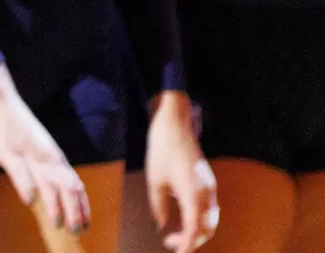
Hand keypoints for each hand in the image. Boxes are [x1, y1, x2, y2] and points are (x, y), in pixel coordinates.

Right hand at [0, 63, 90, 234]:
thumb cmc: (15, 124)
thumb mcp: (36, 145)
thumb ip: (45, 165)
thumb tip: (55, 187)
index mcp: (53, 155)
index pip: (74, 183)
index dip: (82, 204)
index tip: (87, 223)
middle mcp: (46, 155)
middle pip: (66, 186)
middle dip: (74, 210)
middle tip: (77, 230)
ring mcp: (27, 153)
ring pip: (47, 181)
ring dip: (54, 204)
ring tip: (58, 223)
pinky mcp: (7, 151)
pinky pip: (19, 171)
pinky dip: (26, 187)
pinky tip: (29, 201)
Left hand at [146, 92, 217, 251]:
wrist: (175, 125)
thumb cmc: (162, 150)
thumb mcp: (154, 180)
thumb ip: (158, 206)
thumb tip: (161, 225)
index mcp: (193, 194)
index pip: (194, 229)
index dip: (187, 245)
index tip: (176, 252)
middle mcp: (206, 193)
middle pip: (206, 228)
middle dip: (191, 241)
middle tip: (169, 243)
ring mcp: (209, 188)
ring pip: (209, 220)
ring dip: (196, 232)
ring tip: (174, 236)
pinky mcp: (208, 183)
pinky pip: (208, 209)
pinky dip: (198, 220)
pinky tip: (182, 221)